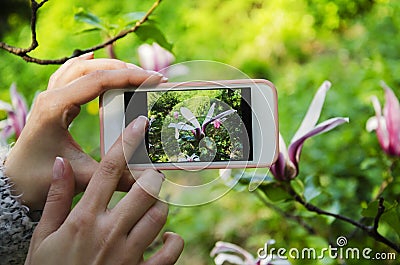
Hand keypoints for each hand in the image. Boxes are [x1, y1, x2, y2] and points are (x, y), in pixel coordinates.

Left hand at [5, 53, 165, 210]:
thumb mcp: (82, 177)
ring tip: (134, 72)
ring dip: (108, 66)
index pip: (98, 81)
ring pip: (80, 67)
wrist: (16, 182)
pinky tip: (94, 61)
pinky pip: (69, 73)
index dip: (129, 77)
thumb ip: (115, 176)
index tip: (154, 79)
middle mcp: (51, 96)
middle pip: (91, 68)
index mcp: (55, 107)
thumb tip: (148, 178)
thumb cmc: (40, 179)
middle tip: (151, 78)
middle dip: (124, 69)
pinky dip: (85, 65)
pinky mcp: (53, 101)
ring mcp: (50, 96)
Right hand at [25, 116, 183, 264]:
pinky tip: (166, 237)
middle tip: (150, 174)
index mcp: (84, 218)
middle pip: (144, 188)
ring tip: (153, 204)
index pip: (109, 170)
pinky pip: (170, 251)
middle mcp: (110, 232)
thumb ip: (56, 199)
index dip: (127, 143)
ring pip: (160, 215)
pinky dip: (173, 241)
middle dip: (152, 176)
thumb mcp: (43, 237)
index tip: (142, 124)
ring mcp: (128, 254)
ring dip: (161, 205)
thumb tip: (62, 164)